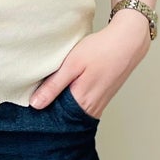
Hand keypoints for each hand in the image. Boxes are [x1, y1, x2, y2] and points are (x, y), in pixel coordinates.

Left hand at [29, 9, 150, 117]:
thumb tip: (35, 105)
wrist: (128, 41)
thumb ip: (54, 86)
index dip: (42, 114)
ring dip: (62, 107)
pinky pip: (84, 107)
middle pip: (66, 119)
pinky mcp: (104, 97)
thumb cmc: (101, 49)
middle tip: (37, 101)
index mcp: (82, 101)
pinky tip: (67, 91)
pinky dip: (73, 102)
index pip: (56, 118)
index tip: (30, 106)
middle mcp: (92, 108)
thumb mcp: (72, 64)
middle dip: (52, 112)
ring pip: (75, 113)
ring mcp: (100, 104)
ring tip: (51, 95)